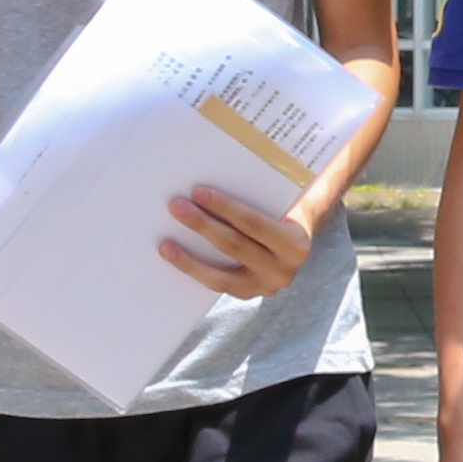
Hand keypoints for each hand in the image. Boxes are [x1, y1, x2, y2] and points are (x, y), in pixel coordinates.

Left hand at [162, 183, 314, 299]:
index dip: (225, 208)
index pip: (254, 224)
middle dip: (202, 225)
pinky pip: (216, 285)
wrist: (297, 241)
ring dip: (189, 259)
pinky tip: (175, 258)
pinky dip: (194, 271)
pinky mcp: (247, 294)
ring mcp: (264, 287)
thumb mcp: (283, 201)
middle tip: (176, 207)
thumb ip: (260, 192)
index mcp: (295, 243)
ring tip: (166, 244)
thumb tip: (216, 166)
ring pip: (221, 276)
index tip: (198, 192)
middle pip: (234, 246)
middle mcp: (283, 271)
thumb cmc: (283, 212)